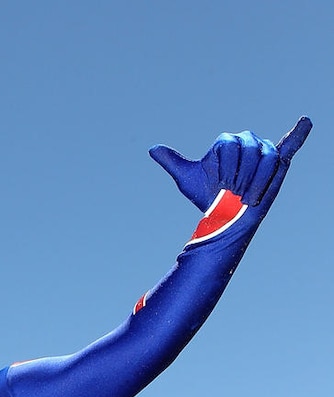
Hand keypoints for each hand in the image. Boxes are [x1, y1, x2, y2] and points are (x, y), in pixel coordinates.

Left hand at [149, 117, 311, 211]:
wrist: (224, 215)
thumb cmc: (206, 195)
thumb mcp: (187, 177)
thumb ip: (173, 161)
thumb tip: (152, 149)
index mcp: (226, 142)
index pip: (228, 145)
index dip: (224, 167)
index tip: (220, 184)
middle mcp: (246, 142)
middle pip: (248, 149)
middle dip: (240, 174)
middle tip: (233, 192)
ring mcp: (263, 153)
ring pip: (265, 158)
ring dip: (256, 179)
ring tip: (247, 196)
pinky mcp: (278, 164)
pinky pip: (290, 145)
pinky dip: (299, 133)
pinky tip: (306, 121)